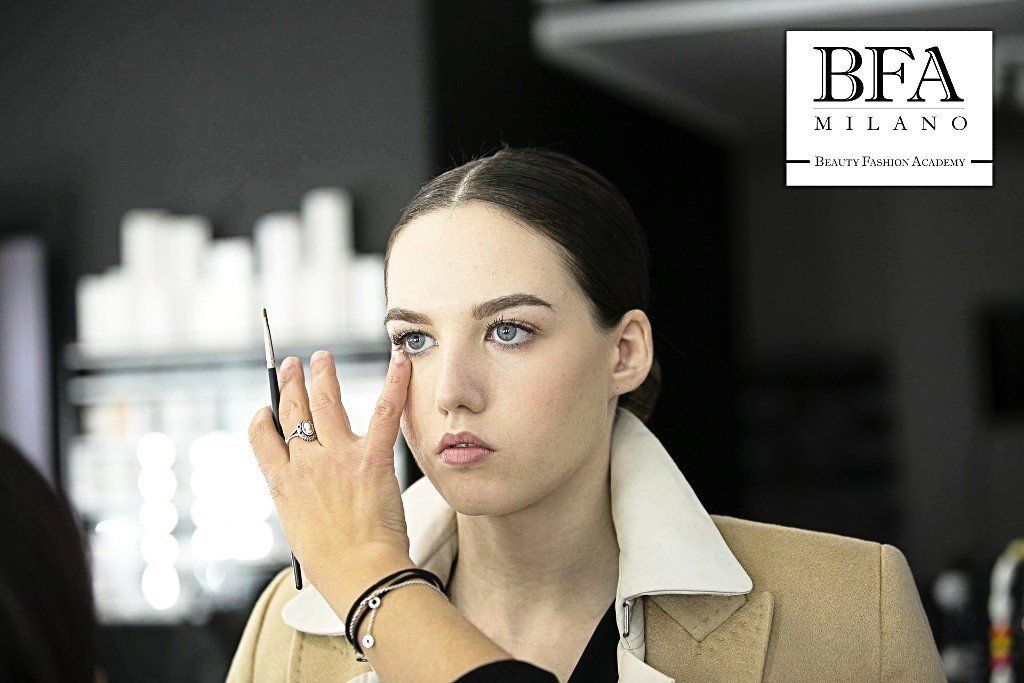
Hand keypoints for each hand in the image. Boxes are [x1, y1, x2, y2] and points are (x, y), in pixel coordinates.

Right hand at [248, 347, 413, 602]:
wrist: (359, 572)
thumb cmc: (332, 562)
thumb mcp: (298, 528)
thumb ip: (299, 498)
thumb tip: (306, 486)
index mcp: (282, 483)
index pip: (262, 437)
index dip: (263, 417)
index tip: (267, 408)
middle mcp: (305, 463)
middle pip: (293, 411)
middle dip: (292, 383)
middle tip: (293, 365)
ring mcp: (338, 456)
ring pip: (325, 402)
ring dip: (322, 374)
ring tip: (322, 358)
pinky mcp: (372, 456)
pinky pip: (384, 410)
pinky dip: (394, 381)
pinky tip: (398, 360)